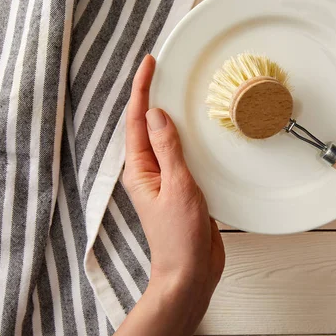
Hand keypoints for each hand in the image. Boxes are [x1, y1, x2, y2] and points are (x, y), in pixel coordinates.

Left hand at [108, 55, 224, 335]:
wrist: (189, 271)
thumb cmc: (180, 236)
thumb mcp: (177, 186)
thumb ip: (168, 149)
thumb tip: (157, 114)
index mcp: (140, 169)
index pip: (137, 120)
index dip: (142, 89)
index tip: (149, 64)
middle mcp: (149, 171)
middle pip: (147, 124)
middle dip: (153, 95)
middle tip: (164, 69)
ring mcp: (165, 179)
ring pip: (165, 138)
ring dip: (171, 114)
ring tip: (180, 90)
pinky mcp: (181, 187)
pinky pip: (180, 153)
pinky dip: (187, 136)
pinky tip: (198, 130)